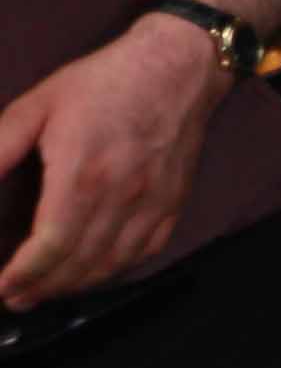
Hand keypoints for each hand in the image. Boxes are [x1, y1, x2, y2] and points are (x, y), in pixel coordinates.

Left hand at [0, 17, 225, 307]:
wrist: (176, 69)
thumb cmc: (103, 83)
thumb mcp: (36, 105)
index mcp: (82, 175)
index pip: (50, 246)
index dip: (22, 275)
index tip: (0, 287)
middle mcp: (121, 198)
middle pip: (78, 264)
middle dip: (40, 288)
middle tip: (12, 298)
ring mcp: (151, 206)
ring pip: (110, 266)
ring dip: (74, 286)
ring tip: (43, 292)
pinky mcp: (171, 206)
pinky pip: (142, 254)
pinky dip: (112, 272)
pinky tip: (91, 273)